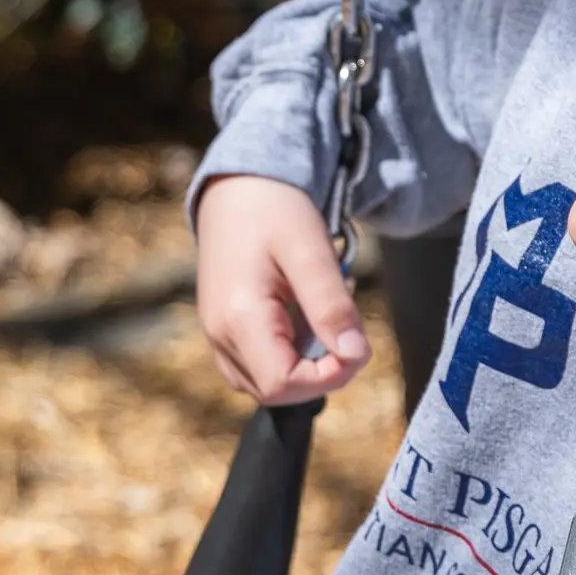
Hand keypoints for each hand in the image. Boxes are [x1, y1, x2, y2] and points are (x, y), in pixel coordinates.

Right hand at [195, 175, 371, 403]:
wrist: (238, 184)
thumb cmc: (274, 208)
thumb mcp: (310, 250)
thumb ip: (331, 306)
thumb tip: (355, 354)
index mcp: (238, 318)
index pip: (283, 383)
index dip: (328, 377)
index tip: (358, 346)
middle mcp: (220, 335)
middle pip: (274, 391)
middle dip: (321, 374)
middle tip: (348, 333)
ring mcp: (217, 334)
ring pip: (266, 383)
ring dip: (306, 367)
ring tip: (326, 321)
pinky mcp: (224, 328)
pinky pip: (257, 364)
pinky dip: (289, 355)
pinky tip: (306, 320)